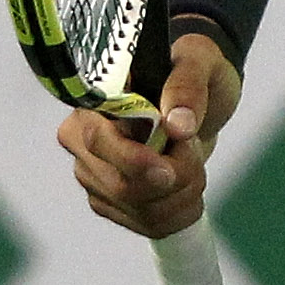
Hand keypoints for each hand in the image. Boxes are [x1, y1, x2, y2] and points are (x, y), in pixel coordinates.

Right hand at [57, 31, 242, 239]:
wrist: (202, 100)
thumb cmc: (195, 71)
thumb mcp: (200, 62)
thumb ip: (187, 85)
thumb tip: (177, 124)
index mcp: (95, 100)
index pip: (98, 141)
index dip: (133, 161)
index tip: (168, 170)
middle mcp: (82, 139)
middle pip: (120, 185)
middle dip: (172, 178)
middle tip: (194, 151)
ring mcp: (94, 174)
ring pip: (137, 209)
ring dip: (180, 194)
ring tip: (194, 161)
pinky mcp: (111, 200)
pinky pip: (145, 222)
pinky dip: (177, 211)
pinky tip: (188, 186)